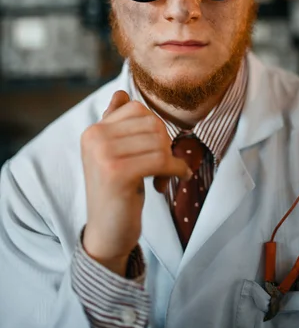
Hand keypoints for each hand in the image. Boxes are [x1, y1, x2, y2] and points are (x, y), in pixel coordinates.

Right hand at [81, 90, 191, 275]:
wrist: (107, 234)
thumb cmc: (118, 192)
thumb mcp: (114, 154)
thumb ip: (117, 124)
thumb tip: (120, 93)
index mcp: (93, 130)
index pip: (138, 108)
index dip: (155, 128)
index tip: (153, 151)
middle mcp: (94, 137)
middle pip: (152, 123)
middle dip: (165, 144)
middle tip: (162, 168)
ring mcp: (103, 155)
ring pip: (159, 141)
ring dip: (170, 161)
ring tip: (162, 178)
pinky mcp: (118, 173)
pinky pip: (162, 160)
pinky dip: (176, 170)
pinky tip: (174, 181)